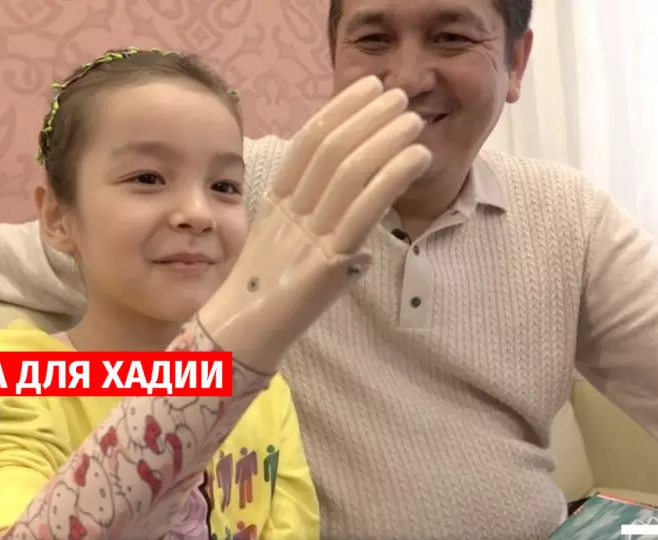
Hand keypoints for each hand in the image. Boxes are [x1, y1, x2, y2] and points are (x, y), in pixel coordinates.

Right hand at [198, 76, 430, 372]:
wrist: (242, 335)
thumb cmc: (267, 296)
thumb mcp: (288, 248)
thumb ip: (319, 226)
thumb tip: (360, 224)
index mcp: (276, 202)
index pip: (308, 143)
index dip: (339, 110)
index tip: (368, 87)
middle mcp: (289, 212)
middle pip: (330, 149)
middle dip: (366, 116)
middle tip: (398, 95)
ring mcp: (306, 235)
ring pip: (348, 173)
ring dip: (385, 139)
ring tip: (413, 119)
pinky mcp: (325, 262)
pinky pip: (362, 211)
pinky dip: (392, 177)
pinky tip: (415, 158)